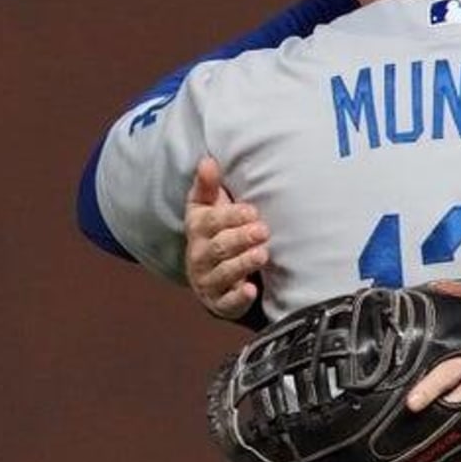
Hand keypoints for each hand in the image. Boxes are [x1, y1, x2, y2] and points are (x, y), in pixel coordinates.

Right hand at [184, 157, 268, 319]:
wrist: (209, 274)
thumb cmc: (214, 232)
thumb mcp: (207, 207)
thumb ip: (208, 185)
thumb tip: (208, 160)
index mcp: (197, 228)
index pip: (212, 222)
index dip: (231, 216)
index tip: (253, 211)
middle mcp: (199, 254)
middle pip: (219, 246)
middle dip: (241, 238)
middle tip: (263, 230)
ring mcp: (208, 280)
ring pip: (225, 272)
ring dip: (243, 263)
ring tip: (263, 254)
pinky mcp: (220, 301)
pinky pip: (228, 301)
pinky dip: (239, 297)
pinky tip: (251, 290)